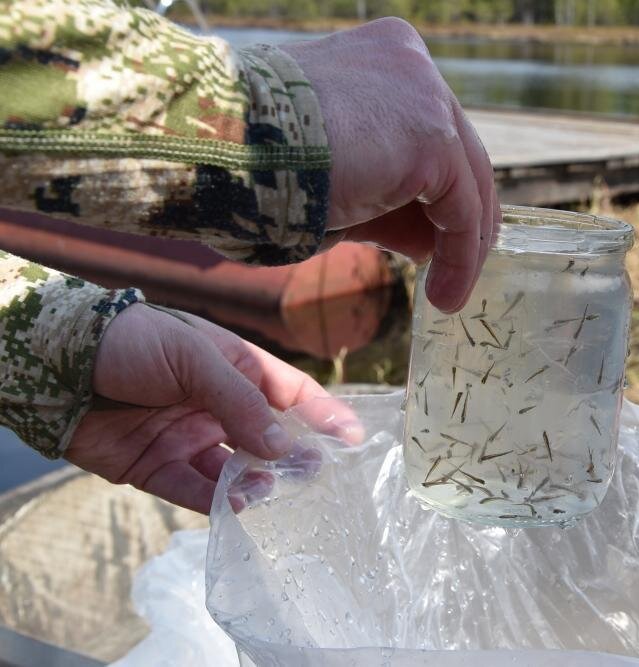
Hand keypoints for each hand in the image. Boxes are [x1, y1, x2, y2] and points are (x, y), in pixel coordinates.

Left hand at [65, 304, 361, 513]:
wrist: (57, 364)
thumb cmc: (135, 341)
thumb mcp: (195, 359)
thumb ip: (241, 403)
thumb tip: (283, 449)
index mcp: (236, 369)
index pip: (293, 394)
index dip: (325, 415)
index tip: (354, 438)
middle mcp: (219, 407)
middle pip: (269, 438)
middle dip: (294, 457)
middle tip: (312, 473)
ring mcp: (190, 439)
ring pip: (238, 470)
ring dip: (257, 483)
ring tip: (266, 489)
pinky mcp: (158, 469)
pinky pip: (197, 491)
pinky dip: (220, 502)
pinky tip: (237, 505)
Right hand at [281, 18, 500, 312]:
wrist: (225, 148)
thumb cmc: (255, 161)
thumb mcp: (336, 171)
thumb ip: (385, 195)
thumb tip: (427, 242)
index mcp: (384, 56)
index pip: (429, 129)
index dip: (438, 190)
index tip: (436, 238)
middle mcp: (412, 64)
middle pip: (456, 152)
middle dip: (456, 217)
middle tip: (451, 267)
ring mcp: (426, 95)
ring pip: (466, 180)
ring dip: (462, 244)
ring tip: (448, 292)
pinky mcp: (433, 138)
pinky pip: (463, 209)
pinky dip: (459, 255)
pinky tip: (444, 292)